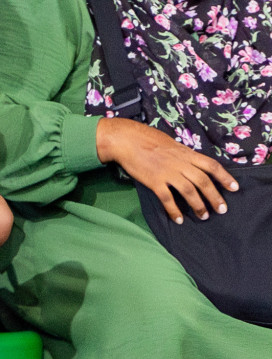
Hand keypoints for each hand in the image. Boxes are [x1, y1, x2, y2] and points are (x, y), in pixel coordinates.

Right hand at [97, 117, 239, 223]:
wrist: (125, 140)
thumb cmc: (146, 139)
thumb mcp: (171, 143)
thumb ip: (183, 155)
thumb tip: (192, 163)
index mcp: (186, 153)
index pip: (211, 166)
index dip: (225, 178)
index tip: (234, 188)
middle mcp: (180, 163)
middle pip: (203, 182)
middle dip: (215, 197)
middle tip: (222, 209)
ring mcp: (167, 172)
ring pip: (189, 191)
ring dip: (198, 206)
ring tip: (203, 216)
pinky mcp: (153, 181)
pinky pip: (167, 199)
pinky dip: (174, 211)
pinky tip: (178, 219)